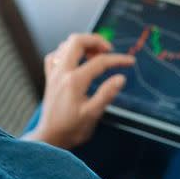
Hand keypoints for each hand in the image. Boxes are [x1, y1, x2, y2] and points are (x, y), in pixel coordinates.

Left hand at [23, 33, 134, 149]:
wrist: (49, 138)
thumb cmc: (71, 129)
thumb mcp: (92, 115)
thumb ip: (106, 94)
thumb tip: (120, 78)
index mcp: (75, 81)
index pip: (100, 61)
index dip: (118, 60)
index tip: (130, 62)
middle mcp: (62, 72)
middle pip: (77, 41)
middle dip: (96, 40)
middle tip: (109, 50)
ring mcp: (54, 73)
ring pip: (65, 44)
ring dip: (82, 44)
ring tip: (96, 55)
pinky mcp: (49, 77)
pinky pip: (55, 55)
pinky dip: (67, 52)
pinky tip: (76, 60)